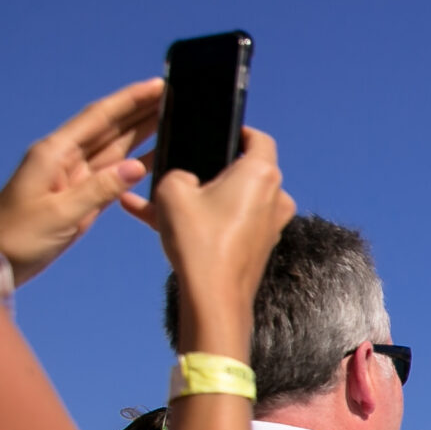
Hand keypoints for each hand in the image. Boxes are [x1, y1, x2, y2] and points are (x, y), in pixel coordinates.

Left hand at [0, 79, 163, 284]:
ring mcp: (72, 177)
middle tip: (175, 95)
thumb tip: (137, 167)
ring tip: (172, 117)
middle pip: (109, 127)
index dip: (130, 100)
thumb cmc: (17, 238)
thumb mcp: (60, 214)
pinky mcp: (78, 196)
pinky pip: (111, 173)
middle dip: (140, 109)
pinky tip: (154, 155)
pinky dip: (133, 163)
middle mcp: (65, 158)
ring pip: (113, 147)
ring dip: (141, 131)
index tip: (158, 84)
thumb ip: (99, 190)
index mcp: (55, 153)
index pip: (99, 118)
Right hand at [141, 126, 292, 360]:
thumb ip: (178, 172)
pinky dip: (201, 220)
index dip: (237, 131)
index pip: (258, 138)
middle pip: (243, 171)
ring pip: (230, 200)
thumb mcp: (172, 190)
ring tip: (154, 201)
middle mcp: (275, 197)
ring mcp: (270, 224)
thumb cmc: (199, 240)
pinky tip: (156, 220)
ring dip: (197, 199)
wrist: (213, 298)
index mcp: (262, 173)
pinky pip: (227, 224)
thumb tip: (186, 178)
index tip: (216, 133)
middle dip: (210, 170)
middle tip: (180, 170)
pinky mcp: (259, 246)